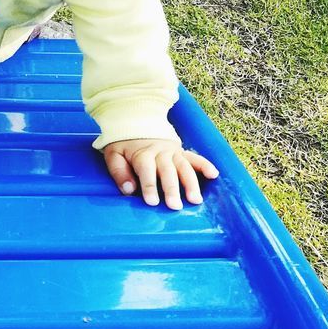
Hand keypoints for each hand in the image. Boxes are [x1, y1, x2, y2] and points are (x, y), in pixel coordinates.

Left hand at [102, 138, 218, 209]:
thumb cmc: (124, 144)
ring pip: (183, 166)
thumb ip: (119, 172)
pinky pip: (195, 157)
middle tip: (175, 206)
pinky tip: (214, 175)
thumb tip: (128, 190)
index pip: (146, 170)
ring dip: (191, 183)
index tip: (152, 202)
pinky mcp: (181, 152)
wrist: (137, 121)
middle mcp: (160, 152)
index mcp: (142, 153)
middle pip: (167, 171)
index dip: (149, 186)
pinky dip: (205, 165)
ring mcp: (173, 152)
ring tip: (195, 200)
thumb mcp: (113, 154)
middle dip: (171, 188)